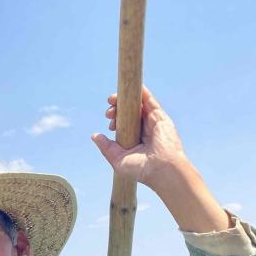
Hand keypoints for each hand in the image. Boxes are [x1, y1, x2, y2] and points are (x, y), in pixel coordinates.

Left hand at [90, 86, 229, 232]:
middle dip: (116, 109)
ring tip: (113, 99)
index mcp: (134, 140)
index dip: (115, 119)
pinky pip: (150, 101)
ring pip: (138, 105)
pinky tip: (133, 86)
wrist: (161, 169)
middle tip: (109, 112)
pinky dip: (142, 92)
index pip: (123, 123)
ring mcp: (152, 122)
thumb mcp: (118, 159)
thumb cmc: (141, 169)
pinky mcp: (160, 117)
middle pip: (129, 112)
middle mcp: (143, 130)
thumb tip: (94, 136)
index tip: (109, 124)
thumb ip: (106, 147)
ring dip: (125, 99)